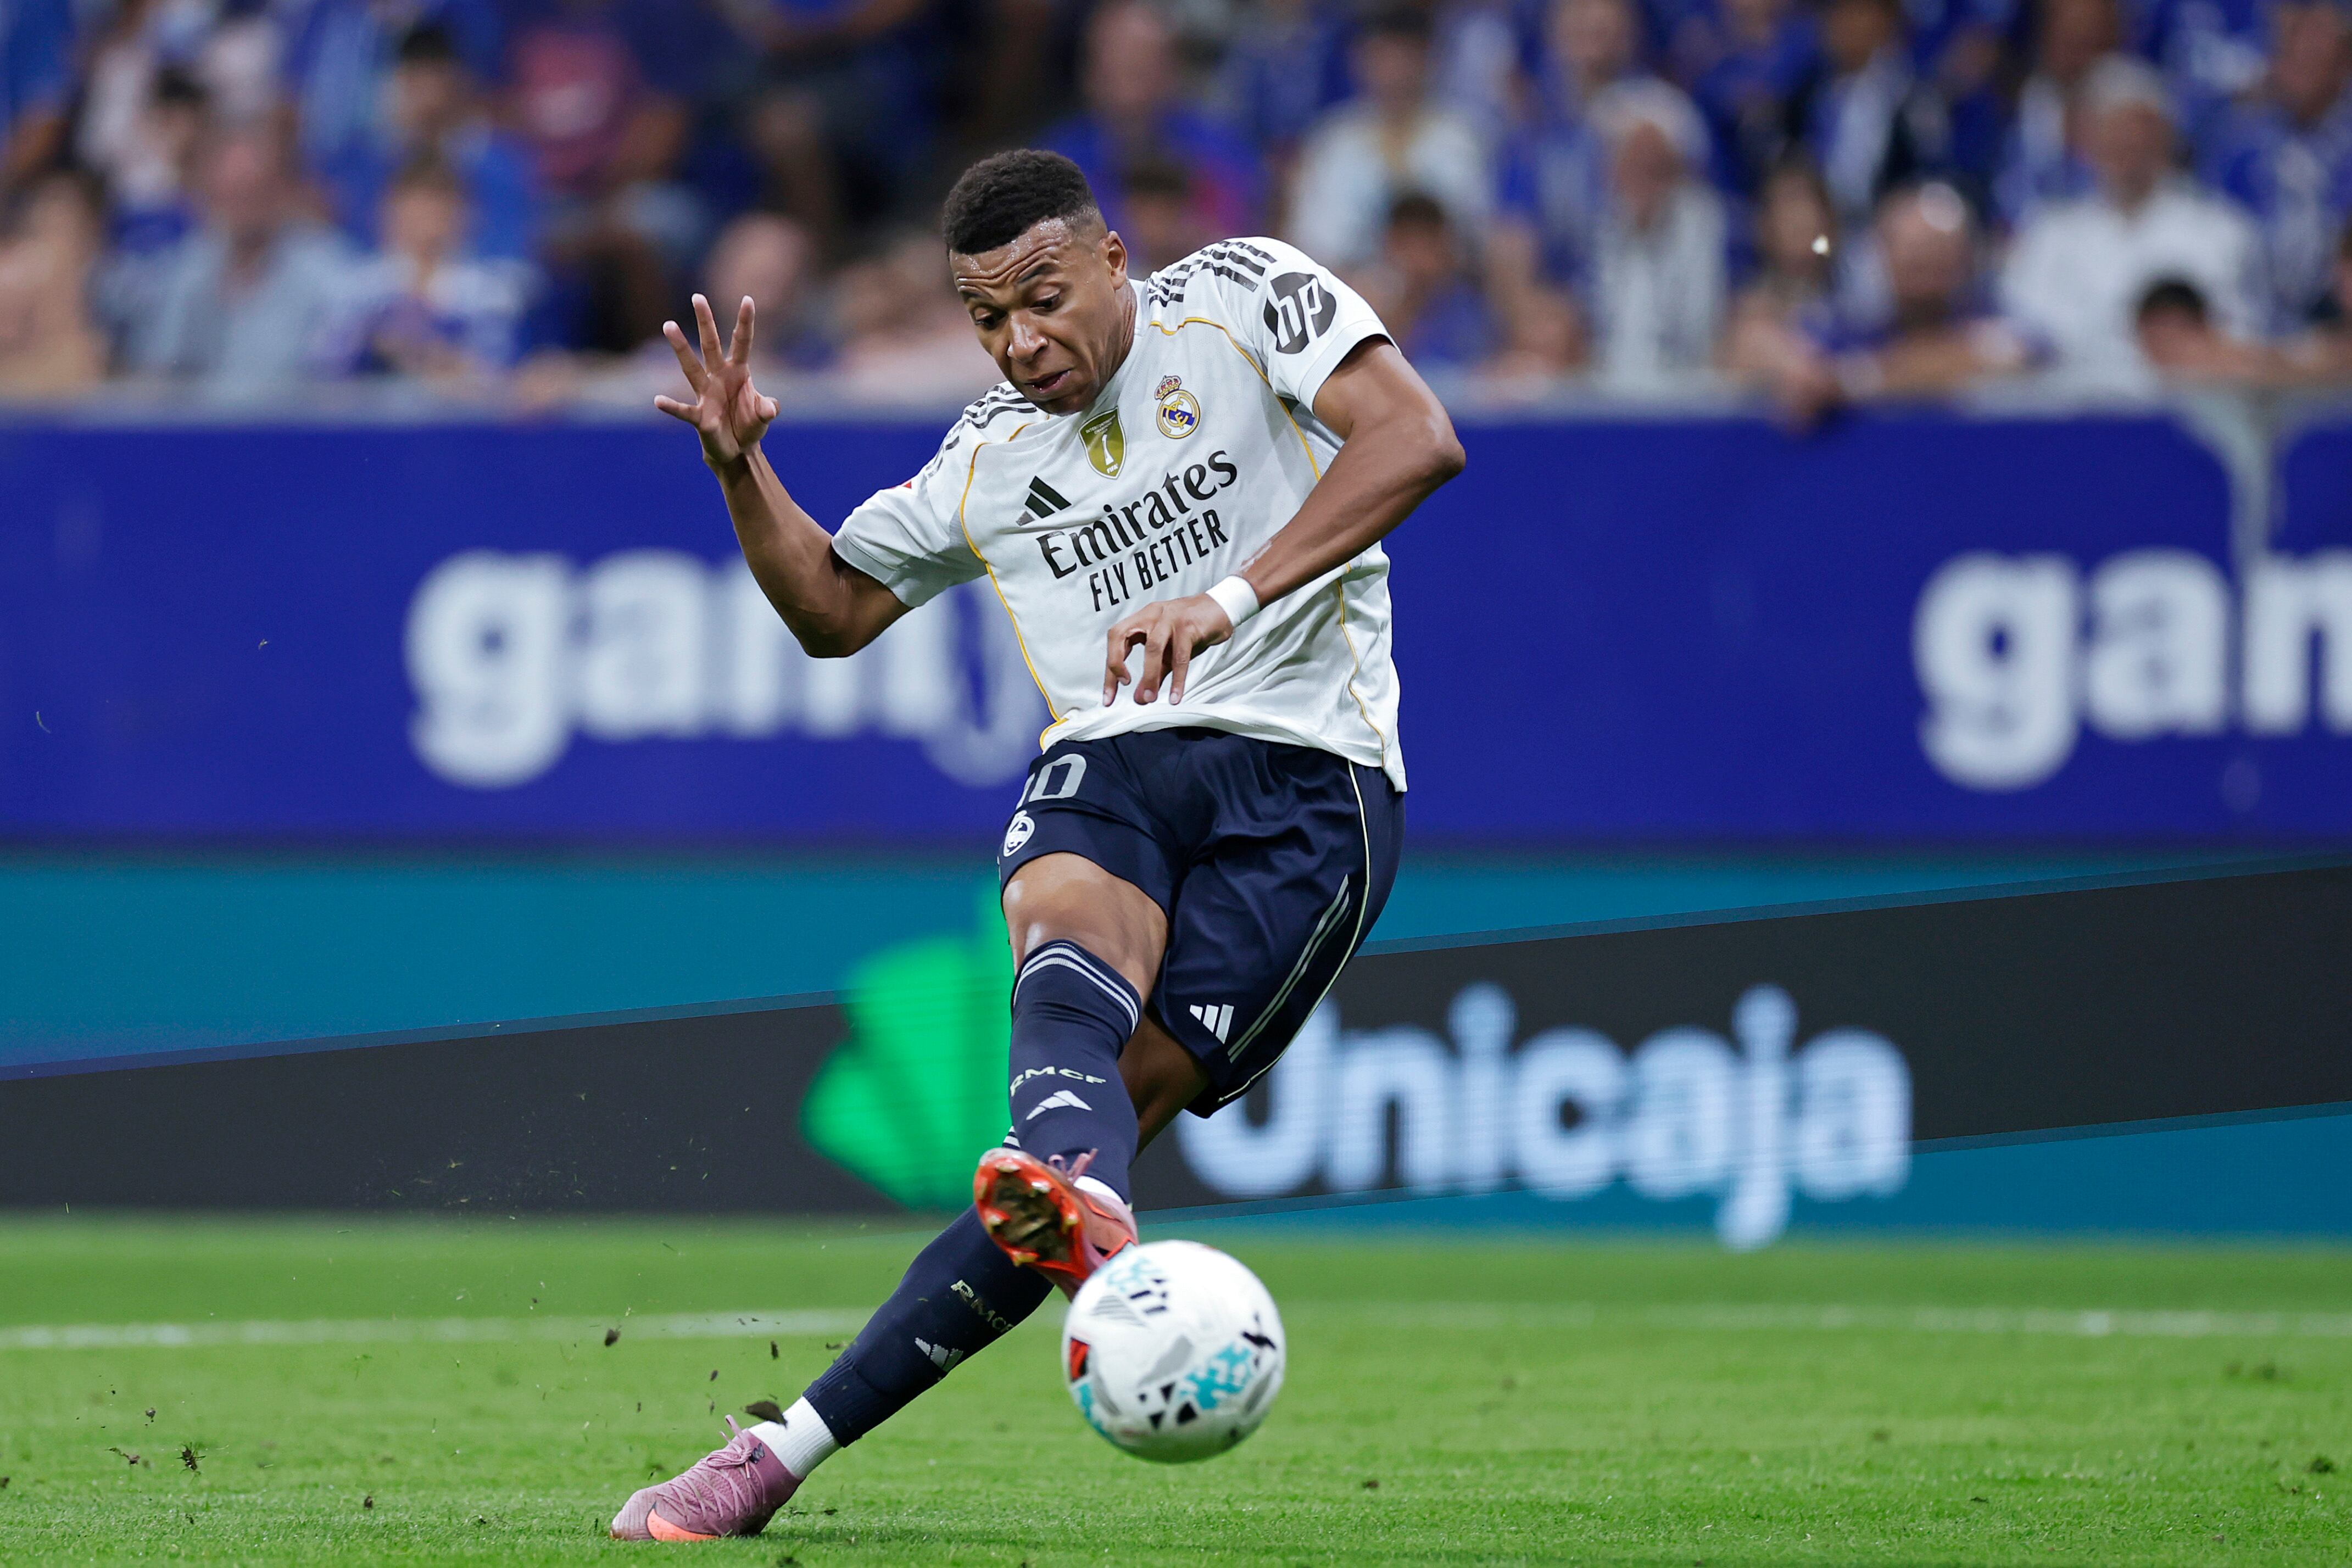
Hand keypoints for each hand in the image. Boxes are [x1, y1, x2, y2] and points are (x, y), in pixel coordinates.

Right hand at [654, 293, 777, 470]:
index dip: (745, 322)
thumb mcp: (764, 415)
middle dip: (705, 321)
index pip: (742, 342)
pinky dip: (671, 407)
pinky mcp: (699, 417)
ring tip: (669, 324)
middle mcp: (719, 377)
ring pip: (691, 367)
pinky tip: (658, 401)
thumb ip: (767, 408)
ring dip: (681, 347)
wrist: (738, 450)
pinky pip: (683, 410)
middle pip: (711, 344)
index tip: (748, 299)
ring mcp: (706, 394)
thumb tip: (770, 408)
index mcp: (738, 371)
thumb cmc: (750, 424)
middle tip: (697, 296)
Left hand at [1102, 592, 1235, 706]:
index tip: (1110, 693)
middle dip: (1117, 664)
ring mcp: (1169, 619)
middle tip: (1122, 689)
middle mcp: (1151, 615)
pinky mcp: (1189, 626)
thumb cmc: (1192, 629)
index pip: (1115, 639)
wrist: (1221, 609)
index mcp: (1142, 619)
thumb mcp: (1169, 652)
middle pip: (1122, 636)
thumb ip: (1154, 674)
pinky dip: (1178, 679)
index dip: (1110, 665)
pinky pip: (1180, 656)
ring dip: (1149, 675)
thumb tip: (1140, 697)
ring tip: (1149, 698)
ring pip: (1152, 648)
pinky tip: (1175, 696)